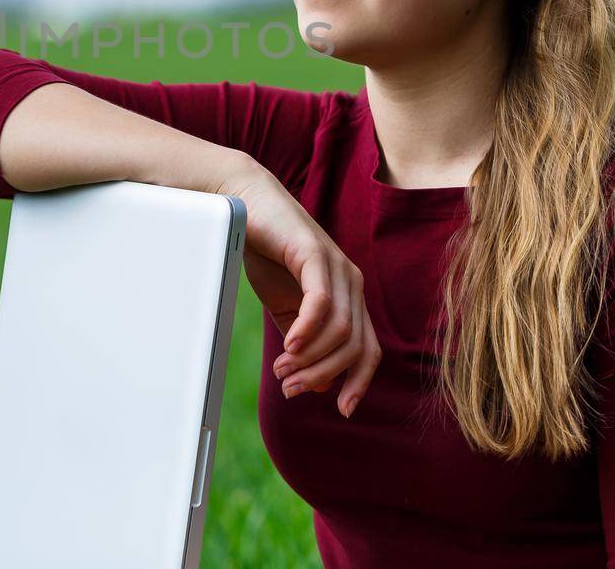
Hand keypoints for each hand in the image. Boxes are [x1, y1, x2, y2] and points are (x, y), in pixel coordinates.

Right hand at [223, 163, 382, 418]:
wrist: (245, 203)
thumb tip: (316, 384)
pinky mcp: (316, 253)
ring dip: (311, 359)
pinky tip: (290, 346)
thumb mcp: (285, 305)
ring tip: (283, 370)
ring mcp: (338, 267)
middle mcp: (352, 282)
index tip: (341, 410)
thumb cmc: (265, 251)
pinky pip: (322, 302)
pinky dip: (308, 330)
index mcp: (348, 297)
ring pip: (340, 330)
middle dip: (323, 376)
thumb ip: (302, 339)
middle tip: (290, 388)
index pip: (368, 350)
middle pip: (355, 347)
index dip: (359, 383)